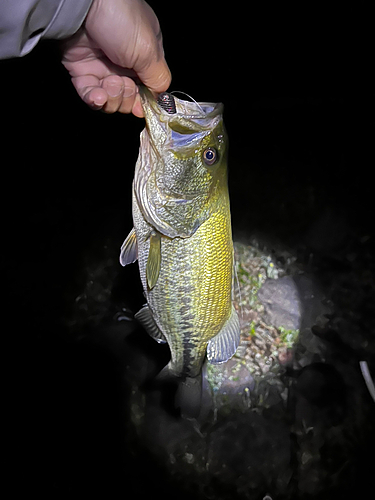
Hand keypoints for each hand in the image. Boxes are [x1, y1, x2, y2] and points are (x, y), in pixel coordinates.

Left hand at [61, 0, 170, 115]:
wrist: (83, 6)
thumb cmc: (122, 19)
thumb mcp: (150, 51)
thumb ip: (159, 79)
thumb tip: (160, 98)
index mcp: (145, 55)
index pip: (148, 88)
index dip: (145, 101)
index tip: (143, 106)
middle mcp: (124, 63)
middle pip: (130, 98)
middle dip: (128, 98)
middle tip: (124, 84)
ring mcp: (102, 67)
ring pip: (111, 100)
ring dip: (112, 99)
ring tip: (109, 83)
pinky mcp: (81, 70)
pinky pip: (89, 95)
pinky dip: (95, 100)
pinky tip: (98, 96)